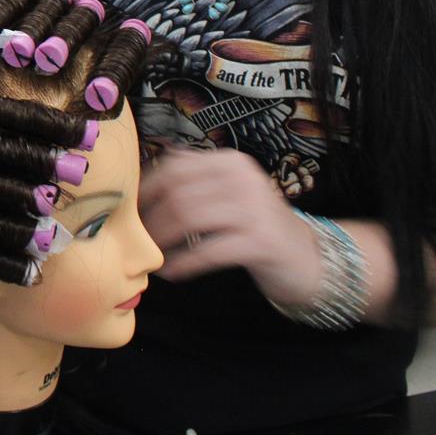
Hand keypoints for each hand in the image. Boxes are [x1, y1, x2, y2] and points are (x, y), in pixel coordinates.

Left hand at [138, 145, 324, 308]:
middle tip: (136, 238)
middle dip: (150, 218)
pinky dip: (183, 263)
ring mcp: (255, 209)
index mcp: (230, 162)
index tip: (129, 209)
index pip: (174, 167)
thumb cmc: (255, 225)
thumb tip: (140, 183)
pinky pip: (208, 251)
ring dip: (162, 240)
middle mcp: (243, 178)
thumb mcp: (228, 193)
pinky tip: (171, 272)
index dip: (145, 189)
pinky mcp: (261, 241)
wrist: (306, 258)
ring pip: (189, 218)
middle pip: (177, 193)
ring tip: (151, 255)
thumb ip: (193, 183)